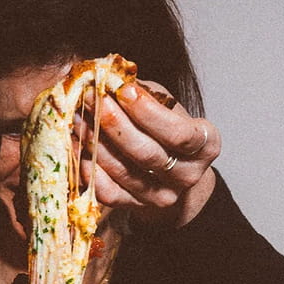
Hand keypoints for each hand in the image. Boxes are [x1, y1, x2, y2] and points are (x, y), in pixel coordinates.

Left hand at [80, 80, 220, 226]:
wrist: (171, 168)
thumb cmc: (168, 127)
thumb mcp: (167, 104)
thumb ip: (145, 92)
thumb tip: (110, 76)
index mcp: (206, 146)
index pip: (177, 133)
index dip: (148, 112)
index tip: (123, 90)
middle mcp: (188, 176)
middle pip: (147, 154)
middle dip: (115, 124)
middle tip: (91, 99)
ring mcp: (162, 196)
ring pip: (124, 172)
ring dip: (96, 143)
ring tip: (78, 117)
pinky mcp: (136, 207)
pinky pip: (108, 192)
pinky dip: (90, 169)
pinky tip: (77, 145)